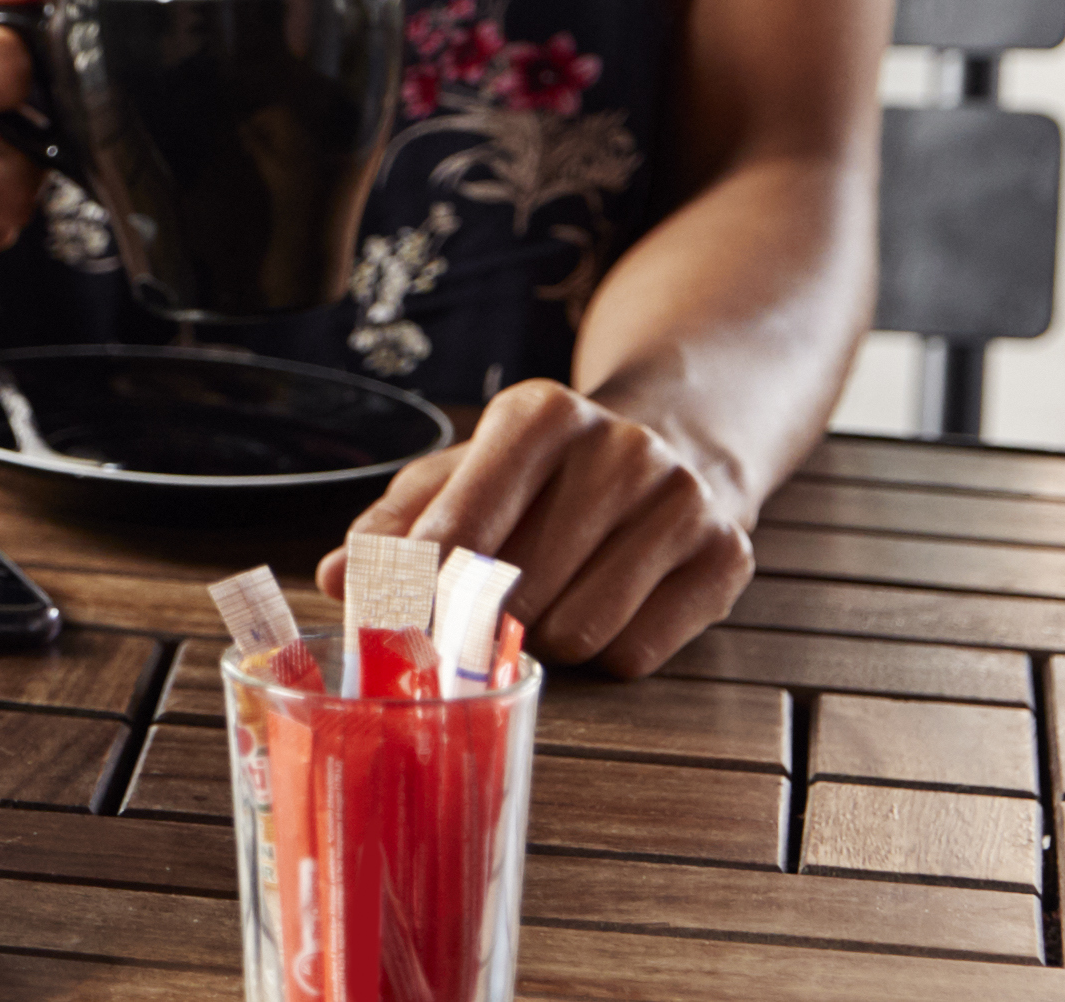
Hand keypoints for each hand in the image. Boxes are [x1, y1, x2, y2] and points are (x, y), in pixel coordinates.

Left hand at [319, 379, 756, 676]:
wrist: (676, 441)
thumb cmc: (541, 472)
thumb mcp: (461, 472)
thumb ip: (392, 523)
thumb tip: (336, 578)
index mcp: (539, 413)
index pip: (459, 526)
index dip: (420, 587)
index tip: (398, 620)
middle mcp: (619, 446)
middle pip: (517, 590)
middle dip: (488, 617)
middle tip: (486, 609)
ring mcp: (682, 499)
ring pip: (579, 630)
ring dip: (548, 638)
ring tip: (553, 597)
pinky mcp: (728, 554)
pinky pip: (637, 652)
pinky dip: (609, 650)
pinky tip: (610, 605)